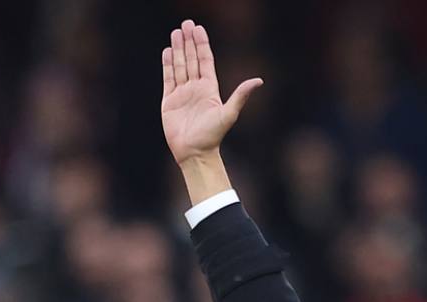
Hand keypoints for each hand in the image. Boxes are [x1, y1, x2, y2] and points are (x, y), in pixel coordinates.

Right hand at [161, 21, 262, 166]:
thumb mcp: (229, 114)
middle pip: (192, 59)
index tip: (198, 29)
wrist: (194, 152)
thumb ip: (240, 96)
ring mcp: (182, 94)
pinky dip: (167, 65)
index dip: (202, 44)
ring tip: (175, 33)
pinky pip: (168, 79)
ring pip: (180, 66)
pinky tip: (167, 52)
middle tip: (185, 24)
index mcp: (210, 88)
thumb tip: (258, 81)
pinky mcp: (169, 101)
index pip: (205, 60)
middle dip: (189, 42)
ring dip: (178, 50)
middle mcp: (195, 88)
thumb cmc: (212, 136)